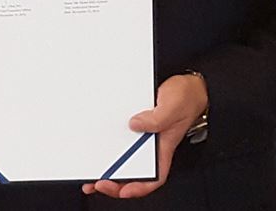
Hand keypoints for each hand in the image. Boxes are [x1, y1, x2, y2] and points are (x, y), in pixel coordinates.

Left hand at [82, 73, 207, 198]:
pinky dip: (106, 145)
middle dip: (115, 183)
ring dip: (107, 167)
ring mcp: (141, 137)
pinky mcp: (134, 125)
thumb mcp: (172, 107)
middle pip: (133, 171)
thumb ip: (156, 119)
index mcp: (163, 148)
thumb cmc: (186, 98)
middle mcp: (151, 146)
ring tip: (89, 173)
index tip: (122, 190)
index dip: (138, 187)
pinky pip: (119, 138)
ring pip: (123, 158)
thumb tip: (135, 124)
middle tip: (96, 183)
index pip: (154, 177)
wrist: (186, 84)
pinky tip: (95, 146)